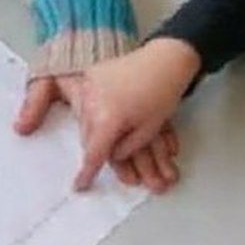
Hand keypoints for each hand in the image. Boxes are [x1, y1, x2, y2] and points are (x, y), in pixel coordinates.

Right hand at [14, 41, 197, 194]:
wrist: (165, 59)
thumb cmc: (162, 93)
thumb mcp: (147, 130)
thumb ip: (126, 148)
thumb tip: (113, 153)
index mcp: (106, 119)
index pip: (94, 153)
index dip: (87, 172)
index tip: (80, 185)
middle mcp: (92, 103)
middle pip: (90, 137)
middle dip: (100, 150)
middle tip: (115, 160)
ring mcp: (90, 87)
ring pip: (87, 120)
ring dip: (100, 131)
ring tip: (116, 134)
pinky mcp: (93, 75)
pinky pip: (88, 102)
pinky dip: (97, 112)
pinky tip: (108, 115)